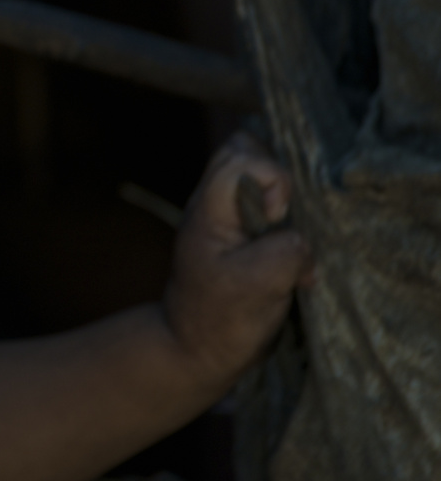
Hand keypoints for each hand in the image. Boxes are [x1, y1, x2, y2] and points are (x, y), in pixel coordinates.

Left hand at [163, 135, 312, 386]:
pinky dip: (286, 222)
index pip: (240, 159)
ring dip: (282, 198)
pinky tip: (295, 258)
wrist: (197, 350)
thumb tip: (303, 238)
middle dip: (276, 175)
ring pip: (255, 174)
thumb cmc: (221, 318)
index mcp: (209, 210)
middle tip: (286, 218)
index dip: (271, 179)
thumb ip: (286, 249)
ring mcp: (226, 218)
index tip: (277, 219)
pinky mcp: (242, 234)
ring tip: (291, 236)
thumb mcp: (259, 285)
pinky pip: (266, 204)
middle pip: (243, 150)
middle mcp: (214, 206)